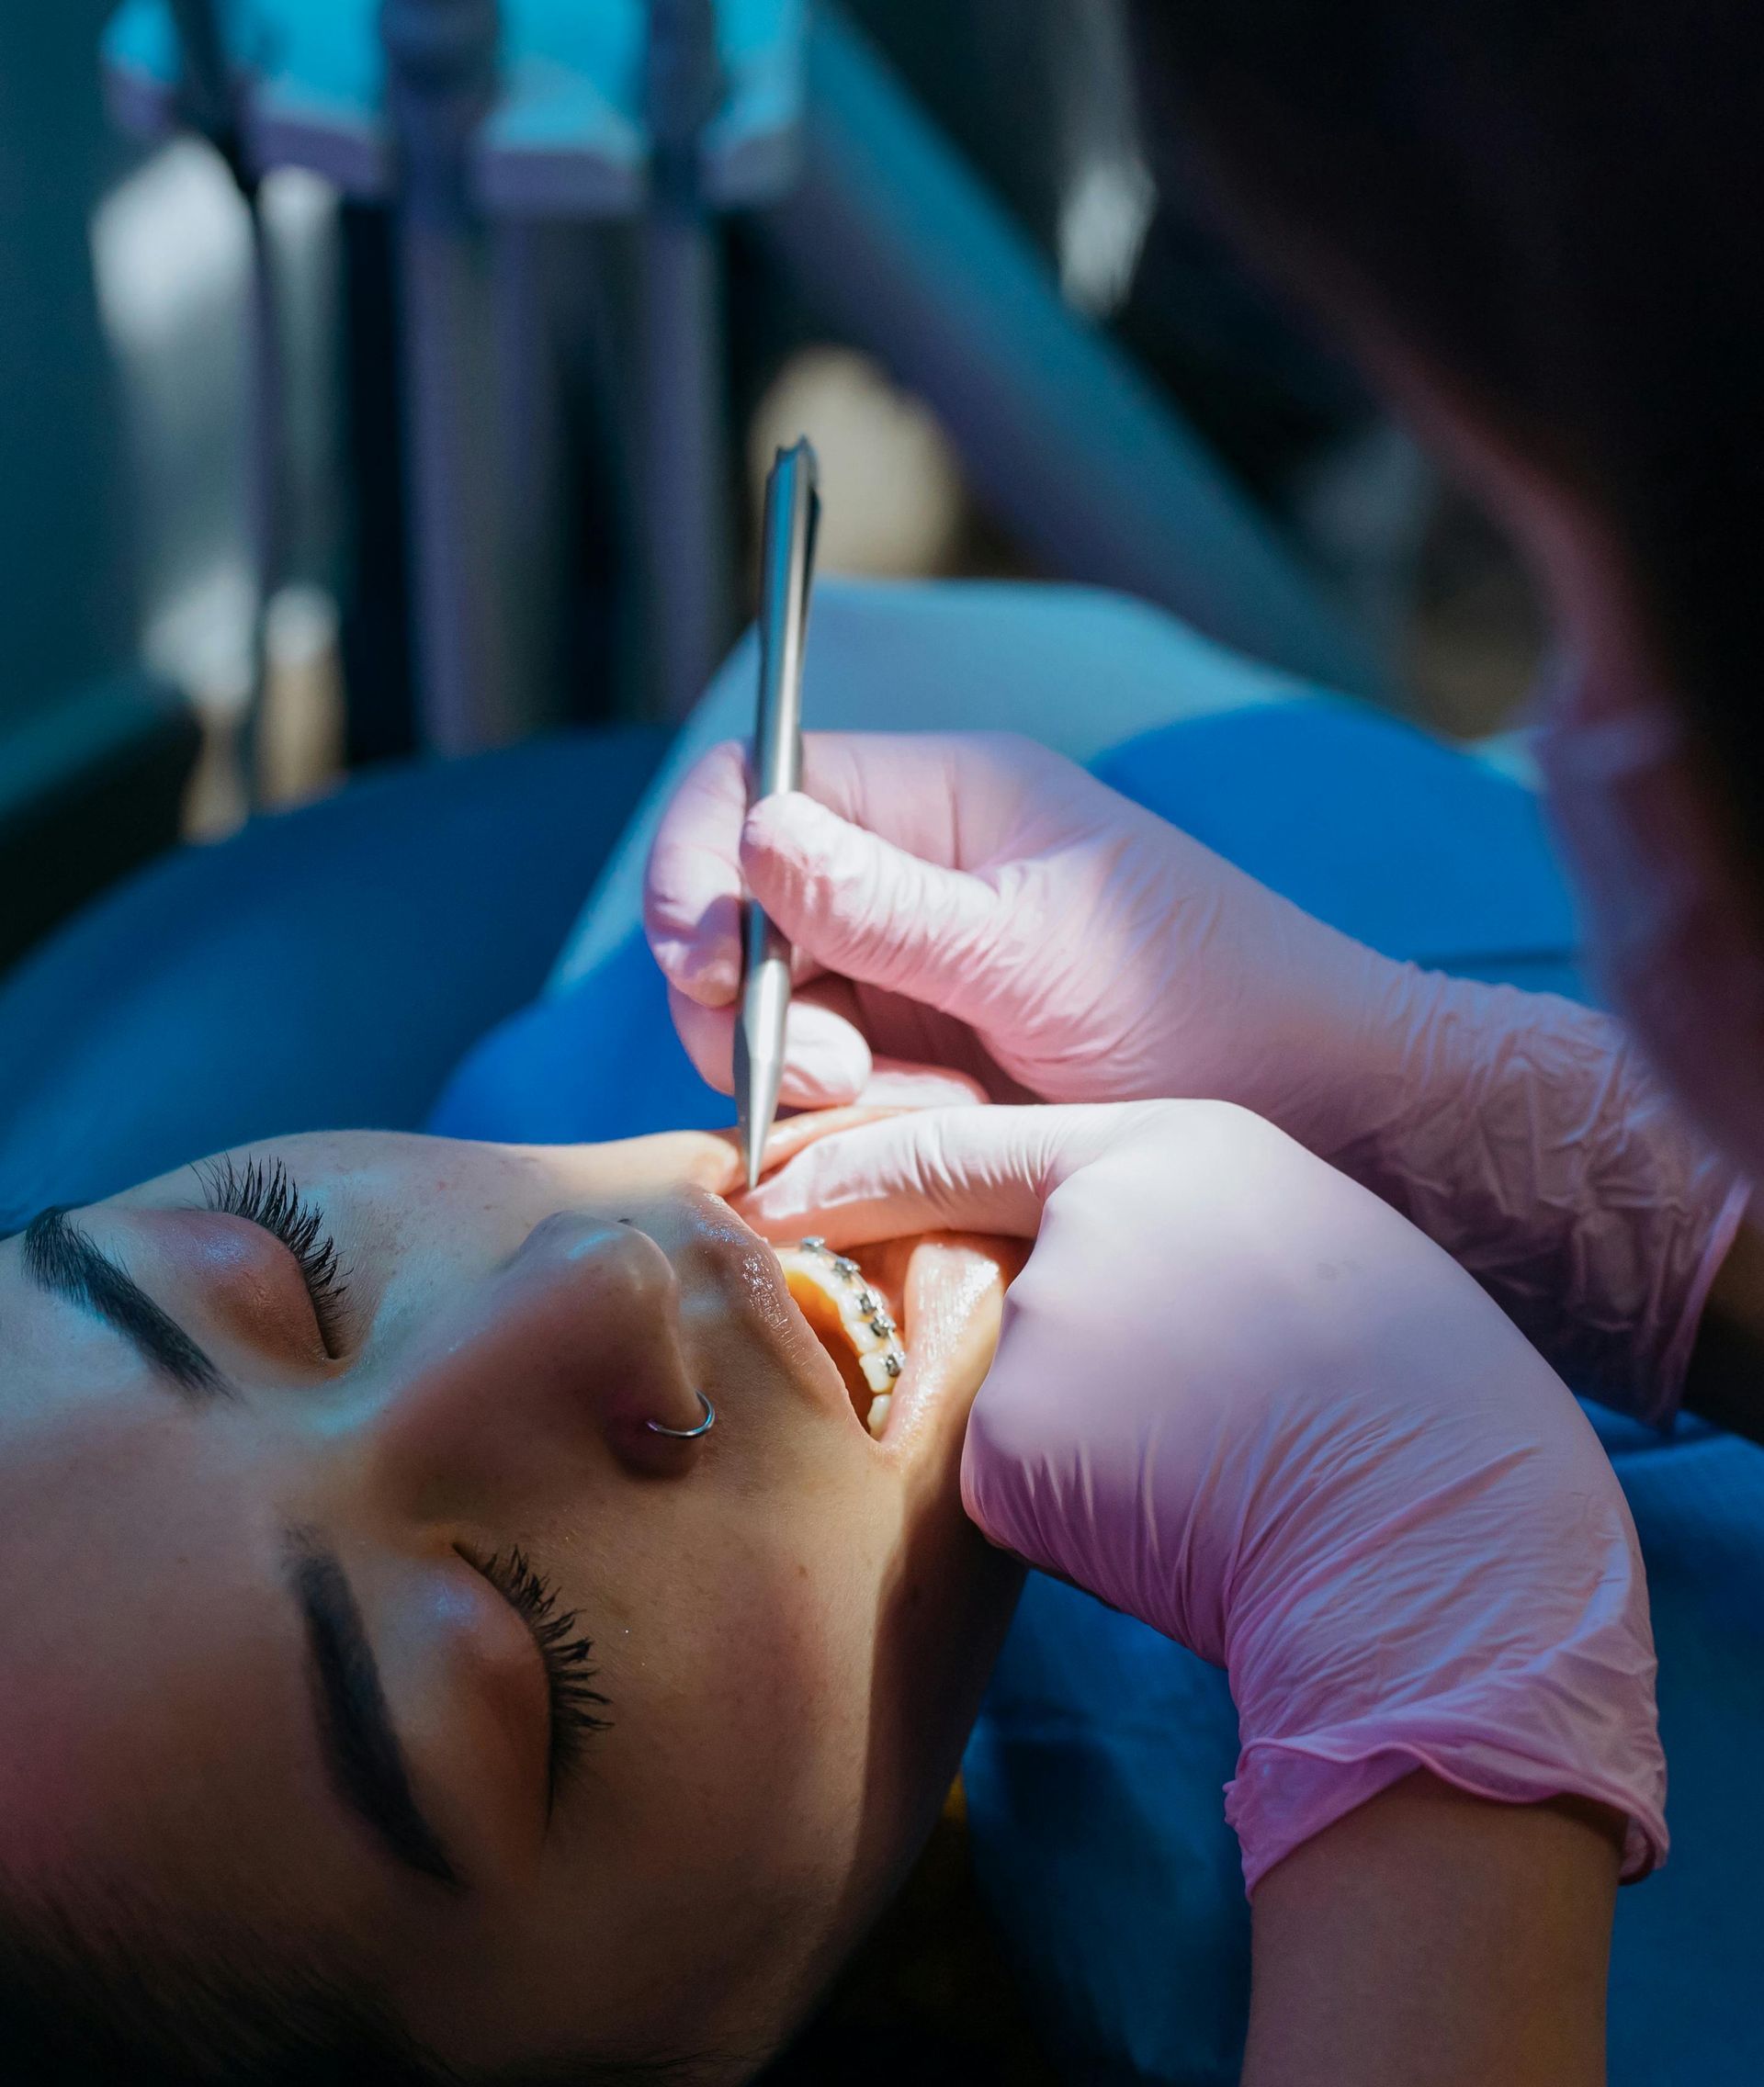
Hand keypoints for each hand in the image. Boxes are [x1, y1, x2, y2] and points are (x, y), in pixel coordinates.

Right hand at [647, 732, 1744, 1421]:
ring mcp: (919, 980)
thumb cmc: (1211, 1012)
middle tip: (830, 1080)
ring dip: (817, 1083)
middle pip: (742, 919)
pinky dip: (863, 1130)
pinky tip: (944, 1143)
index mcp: (943, 801)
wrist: (1329, 1123)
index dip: (700, 869)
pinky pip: (839, 1099)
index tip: (707, 971)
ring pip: (778, 1023)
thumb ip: (885, 907)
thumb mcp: (1037, 956)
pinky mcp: (934, 1074)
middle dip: (756, 1006)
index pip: (756, 784)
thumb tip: (752, 830)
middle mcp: (914, 879)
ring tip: (918, 1117)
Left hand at [744, 1100, 1664, 1887]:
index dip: (858, 1165)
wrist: (1433, 1538)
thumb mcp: (1296, 1247)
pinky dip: (1072, 1518)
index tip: (767, 1178)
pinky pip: (1010, 1491)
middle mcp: (1077, 1222)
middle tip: (1204, 1421)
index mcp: (1166, 1144)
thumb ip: (1155, 1233)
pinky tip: (1176, 1522)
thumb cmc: (1408, 1405)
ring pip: (1007, 1405)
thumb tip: (1051, 1281)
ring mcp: (1033, 1332)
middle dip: (1059, 1366)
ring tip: (1220, 1467)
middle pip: (991, 1295)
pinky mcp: (1005, 1453)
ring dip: (1081, 1448)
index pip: (967, 1141)